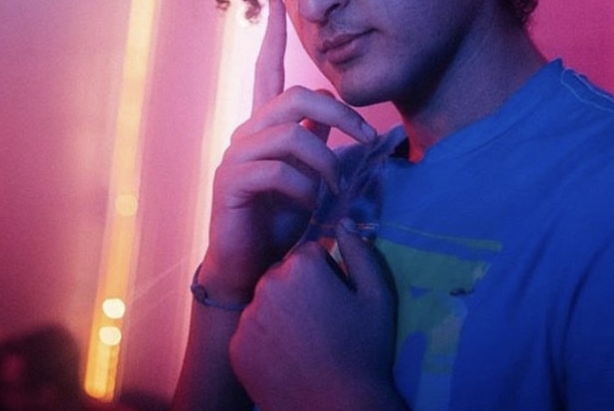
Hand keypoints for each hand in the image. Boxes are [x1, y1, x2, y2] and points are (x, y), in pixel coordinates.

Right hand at [200, 0, 376, 302]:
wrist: (249, 264)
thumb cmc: (279, 217)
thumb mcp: (307, 174)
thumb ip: (316, 142)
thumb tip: (337, 116)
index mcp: (264, 125)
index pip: (266, 70)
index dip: (272, 36)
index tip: (275, 0)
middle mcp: (246, 132)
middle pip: (293, 96)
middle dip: (339, 111)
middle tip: (367, 138)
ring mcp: (236, 157)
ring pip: (289, 133)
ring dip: (324, 162)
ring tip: (336, 189)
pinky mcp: (231, 183)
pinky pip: (277, 171)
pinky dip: (304, 188)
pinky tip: (311, 205)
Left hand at [229, 220, 406, 410]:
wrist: (337, 409)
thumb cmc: (364, 350)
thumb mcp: (377, 295)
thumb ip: (360, 251)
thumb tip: (344, 221)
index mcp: (300, 266)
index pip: (308, 254)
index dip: (326, 274)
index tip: (336, 299)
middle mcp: (267, 283)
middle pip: (283, 273)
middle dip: (299, 288)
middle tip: (321, 321)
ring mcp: (248, 317)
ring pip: (265, 301)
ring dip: (280, 312)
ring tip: (304, 341)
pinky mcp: (236, 347)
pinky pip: (251, 330)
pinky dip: (265, 339)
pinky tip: (286, 357)